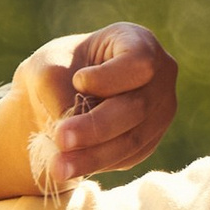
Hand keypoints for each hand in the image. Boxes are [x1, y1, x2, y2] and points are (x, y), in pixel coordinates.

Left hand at [14, 22, 178, 191]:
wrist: (61, 92)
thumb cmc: (58, 68)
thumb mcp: (48, 67)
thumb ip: (58, 90)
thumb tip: (73, 128)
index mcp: (138, 42)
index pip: (139, 62)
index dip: (110, 77)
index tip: (78, 82)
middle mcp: (160, 76)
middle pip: (138, 107)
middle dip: (97, 126)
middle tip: (62, 139)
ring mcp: (160, 111)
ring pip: (133, 139)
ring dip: (94, 156)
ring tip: (60, 166)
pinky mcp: (149, 141)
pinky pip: (128, 157)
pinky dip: (98, 164)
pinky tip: (71, 168)